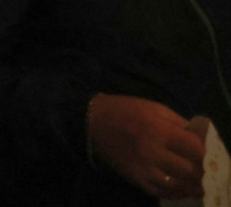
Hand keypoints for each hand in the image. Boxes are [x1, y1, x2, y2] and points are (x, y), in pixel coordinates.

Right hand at [89, 94, 203, 199]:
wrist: (93, 120)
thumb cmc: (125, 110)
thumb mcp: (154, 107)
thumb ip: (177, 121)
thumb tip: (196, 136)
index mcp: (159, 130)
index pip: (194, 147)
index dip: (204, 151)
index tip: (206, 153)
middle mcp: (152, 151)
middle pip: (188, 169)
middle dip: (201, 171)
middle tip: (205, 171)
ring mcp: (143, 167)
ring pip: (175, 184)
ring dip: (190, 186)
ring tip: (197, 185)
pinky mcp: (134, 176)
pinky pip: (159, 190)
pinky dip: (172, 192)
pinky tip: (178, 189)